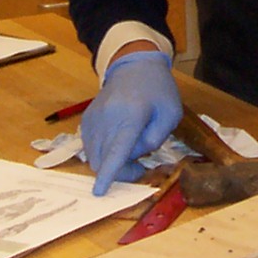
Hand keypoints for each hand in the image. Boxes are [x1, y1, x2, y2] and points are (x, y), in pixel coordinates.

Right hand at [79, 49, 180, 194]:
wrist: (134, 66)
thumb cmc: (158, 90)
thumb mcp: (171, 113)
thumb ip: (156, 138)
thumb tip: (134, 155)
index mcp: (131, 116)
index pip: (117, 150)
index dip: (109, 173)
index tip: (100, 191)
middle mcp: (106, 118)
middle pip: (103, 159)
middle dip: (120, 172)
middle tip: (140, 165)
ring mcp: (93, 118)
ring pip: (93, 156)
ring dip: (110, 162)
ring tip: (129, 149)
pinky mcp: (86, 120)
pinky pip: (89, 147)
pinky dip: (101, 153)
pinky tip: (116, 143)